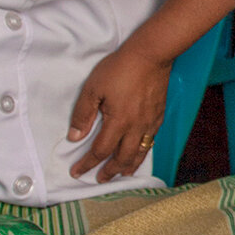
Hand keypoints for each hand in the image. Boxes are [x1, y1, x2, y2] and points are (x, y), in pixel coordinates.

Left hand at [67, 43, 171, 182]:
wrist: (151, 55)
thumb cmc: (120, 68)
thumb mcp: (93, 88)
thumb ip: (83, 114)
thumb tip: (75, 137)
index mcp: (118, 122)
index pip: (100, 151)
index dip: (87, 164)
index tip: (77, 172)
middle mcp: (135, 128)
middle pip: (122, 158)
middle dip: (110, 171)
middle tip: (100, 179)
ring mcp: (150, 123)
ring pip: (140, 153)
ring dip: (129, 167)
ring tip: (122, 174)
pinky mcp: (159, 116)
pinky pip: (151, 141)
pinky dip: (143, 152)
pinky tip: (140, 151)